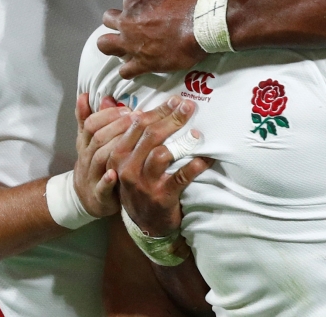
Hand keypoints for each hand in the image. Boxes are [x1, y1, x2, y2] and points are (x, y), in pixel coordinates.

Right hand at [73, 93, 131, 217]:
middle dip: (116, 126)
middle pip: (97, 138)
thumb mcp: (89, 141)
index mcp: (86, 144)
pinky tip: (114, 173)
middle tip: (136, 117)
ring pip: (99, 158)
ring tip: (132, 138)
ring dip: (115, 146)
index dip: (107, 114)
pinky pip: (100, 187)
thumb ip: (88, 119)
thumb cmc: (94, 165)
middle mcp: (87, 158)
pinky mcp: (99, 196)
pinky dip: (106, 180)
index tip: (125, 108)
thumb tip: (84, 95)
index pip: (91, 124)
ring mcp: (92, 176)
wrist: (86, 199)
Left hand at [99, 0, 204, 78]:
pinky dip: (130, 70)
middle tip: (131, 28)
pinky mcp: (142, 63)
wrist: (201, 25)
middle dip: (116, 23)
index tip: (147, 12)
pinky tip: (138, 68)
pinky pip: (125, 71)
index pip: (126, 2)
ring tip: (127, 49)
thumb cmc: (189, 1)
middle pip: (107, 21)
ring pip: (105, 45)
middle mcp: (127, 22)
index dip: (136, 8)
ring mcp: (131, 44)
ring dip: (113, 46)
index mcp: (135, 1)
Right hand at [110, 97, 212, 236]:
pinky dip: (195, 166)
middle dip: (171, 117)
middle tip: (188, 106)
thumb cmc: (139, 187)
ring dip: (182, 140)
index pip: (136, 125)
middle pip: (150, 135)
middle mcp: (127, 168)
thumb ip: (131, 139)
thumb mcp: (127, 164)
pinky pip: (180, 177)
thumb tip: (140, 109)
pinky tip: (206, 158)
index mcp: (118, 156)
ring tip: (197, 131)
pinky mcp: (161, 197)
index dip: (158, 110)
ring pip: (161, 153)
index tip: (175, 100)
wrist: (144, 225)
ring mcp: (144, 184)